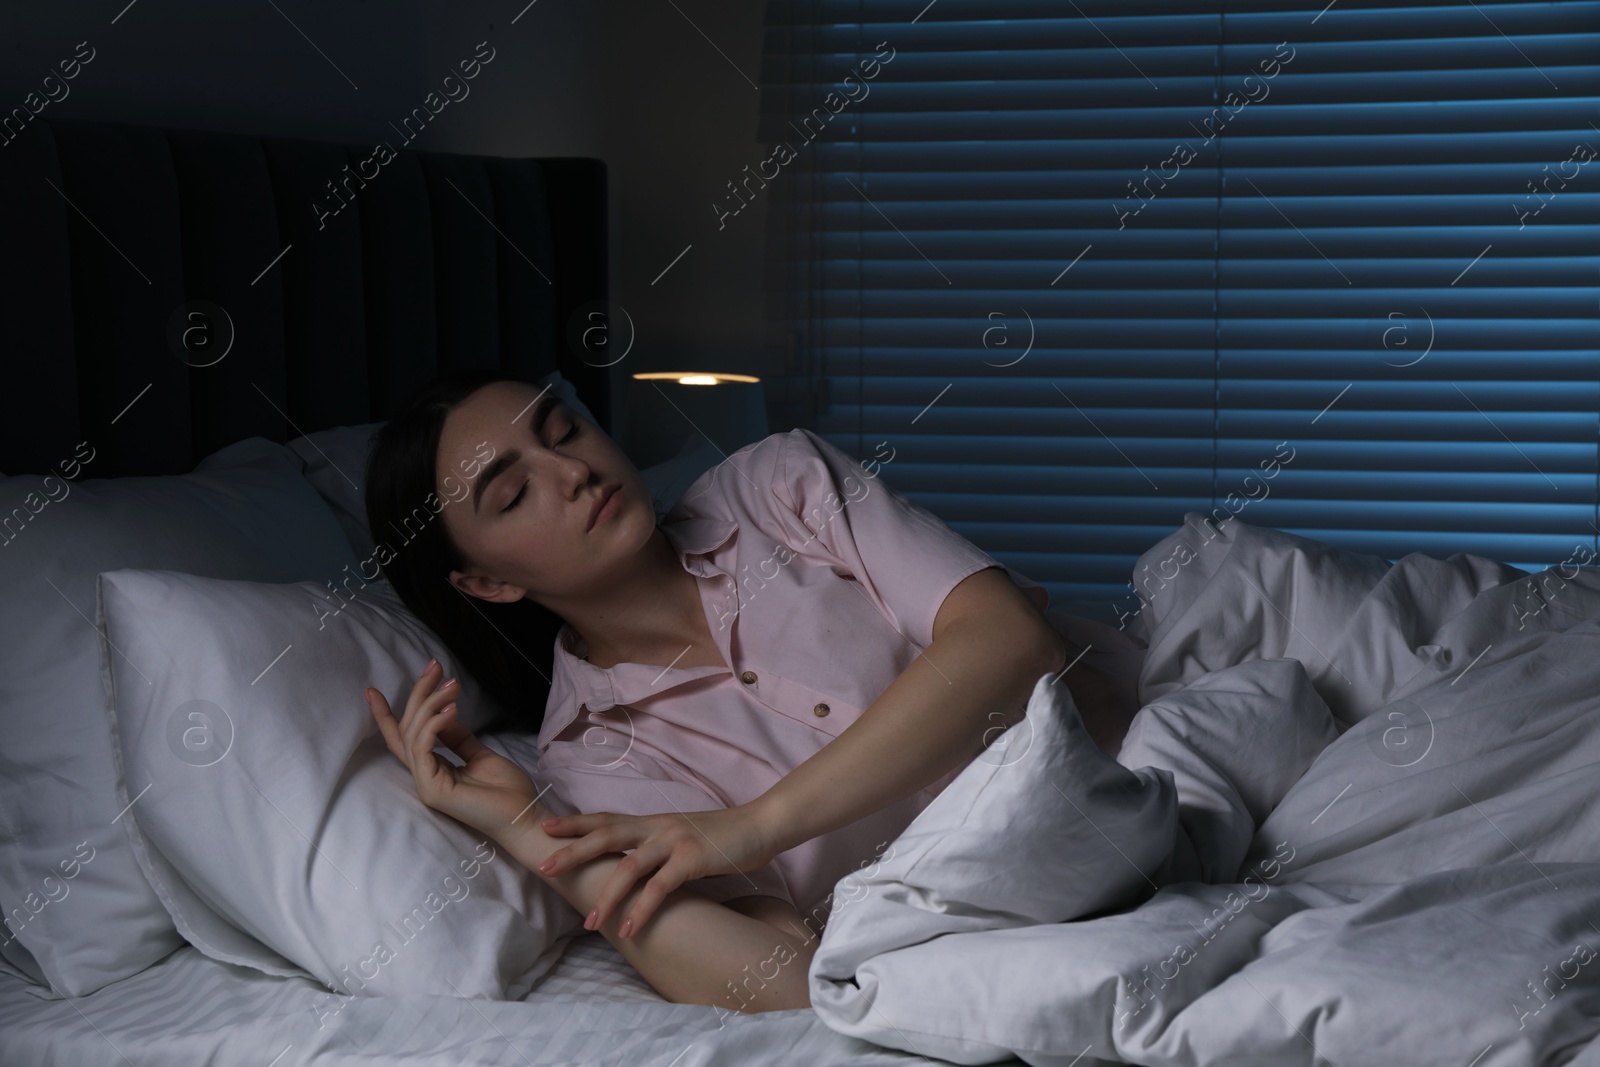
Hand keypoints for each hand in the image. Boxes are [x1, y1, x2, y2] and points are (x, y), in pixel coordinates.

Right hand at [365, 658, 543, 842]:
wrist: (525, 817)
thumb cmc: (507, 792)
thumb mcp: (480, 755)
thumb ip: (458, 738)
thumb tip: (443, 714)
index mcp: (433, 770)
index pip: (403, 739)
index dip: (386, 716)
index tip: (372, 690)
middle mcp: (424, 777)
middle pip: (407, 730)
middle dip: (418, 695)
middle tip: (433, 666)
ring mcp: (427, 785)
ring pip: (414, 735)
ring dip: (431, 704)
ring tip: (452, 685)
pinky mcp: (434, 790)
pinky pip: (424, 749)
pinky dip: (435, 725)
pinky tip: (451, 709)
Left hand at [536, 804, 779, 938]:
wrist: (761, 825)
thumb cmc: (724, 836)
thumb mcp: (683, 838)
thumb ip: (658, 850)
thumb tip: (637, 871)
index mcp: (653, 822)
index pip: (606, 818)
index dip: (575, 822)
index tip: (545, 827)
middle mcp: (658, 827)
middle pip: (606, 834)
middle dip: (573, 850)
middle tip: (544, 866)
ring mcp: (674, 841)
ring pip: (628, 865)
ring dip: (606, 895)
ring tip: (590, 922)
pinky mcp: (692, 859)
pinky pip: (660, 886)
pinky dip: (642, 908)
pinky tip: (629, 927)